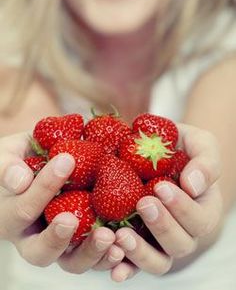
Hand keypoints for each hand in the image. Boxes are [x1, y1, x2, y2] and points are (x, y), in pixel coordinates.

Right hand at [0, 132, 121, 272]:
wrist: (43, 161)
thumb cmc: (23, 158)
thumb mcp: (9, 154)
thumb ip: (8, 165)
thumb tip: (18, 179)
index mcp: (11, 216)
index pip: (24, 208)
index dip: (44, 187)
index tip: (66, 161)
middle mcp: (34, 236)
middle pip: (41, 252)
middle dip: (56, 238)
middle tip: (71, 219)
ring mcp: (61, 242)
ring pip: (71, 261)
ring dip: (90, 253)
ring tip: (108, 237)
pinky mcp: (84, 242)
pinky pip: (95, 258)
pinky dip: (109, 257)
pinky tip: (122, 246)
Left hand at [111, 123, 222, 281]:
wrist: (156, 150)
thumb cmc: (182, 147)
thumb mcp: (200, 144)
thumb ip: (206, 162)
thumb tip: (193, 185)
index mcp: (204, 210)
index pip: (200, 220)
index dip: (182, 208)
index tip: (161, 186)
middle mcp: (184, 231)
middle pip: (180, 245)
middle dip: (162, 226)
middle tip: (144, 203)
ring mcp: (159, 240)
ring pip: (158, 262)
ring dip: (140, 252)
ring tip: (122, 235)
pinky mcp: (138, 241)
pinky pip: (132, 263)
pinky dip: (124, 267)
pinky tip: (112, 265)